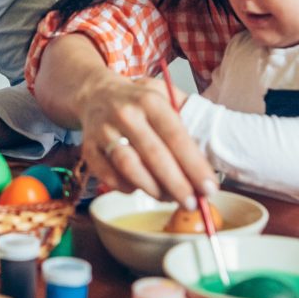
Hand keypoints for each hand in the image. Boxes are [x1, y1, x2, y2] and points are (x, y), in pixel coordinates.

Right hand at [73, 72, 214, 207]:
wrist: (96, 93)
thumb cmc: (138, 103)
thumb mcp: (165, 97)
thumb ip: (187, 120)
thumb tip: (210, 158)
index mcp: (150, 100)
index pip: (176, 136)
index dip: (194, 165)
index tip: (209, 187)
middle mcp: (125, 114)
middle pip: (154, 155)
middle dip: (177, 184)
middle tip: (192, 203)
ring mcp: (104, 131)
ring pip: (129, 166)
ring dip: (152, 188)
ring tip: (168, 199)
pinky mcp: (88, 148)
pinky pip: (107, 176)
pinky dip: (125, 187)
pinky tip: (139, 188)